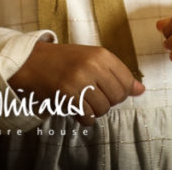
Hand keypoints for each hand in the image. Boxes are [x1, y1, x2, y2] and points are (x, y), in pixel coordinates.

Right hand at [8, 41, 144, 125]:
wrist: (30, 61)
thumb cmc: (63, 60)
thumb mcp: (92, 59)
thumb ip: (116, 73)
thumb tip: (140, 90)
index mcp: (101, 54)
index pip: (127, 82)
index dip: (120, 90)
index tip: (106, 88)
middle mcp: (92, 65)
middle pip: (117, 97)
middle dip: (107, 101)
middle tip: (92, 94)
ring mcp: (80, 80)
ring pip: (103, 109)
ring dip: (94, 110)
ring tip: (82, 99)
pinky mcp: (67, 94)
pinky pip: (88, 117)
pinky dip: (84, 118)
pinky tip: (75, 107)